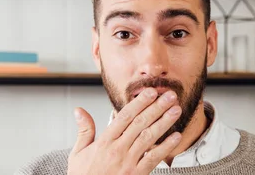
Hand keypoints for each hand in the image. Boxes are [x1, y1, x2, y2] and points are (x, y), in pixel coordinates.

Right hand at [67, 87, 182, 174]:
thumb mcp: (78, 152)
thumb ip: (84, 130)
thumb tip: (79, 110)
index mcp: (104, 142)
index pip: (124, 117)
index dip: (139, 103)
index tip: (150, 92)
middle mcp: (117, 150)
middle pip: (140, 123)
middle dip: (156, 108)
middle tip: (170, 96)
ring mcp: (128, 163)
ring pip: (149, 138)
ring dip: (164, 122)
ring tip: (176, 110)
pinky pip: (153, 159)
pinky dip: (166, 147)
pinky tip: (176, 137)